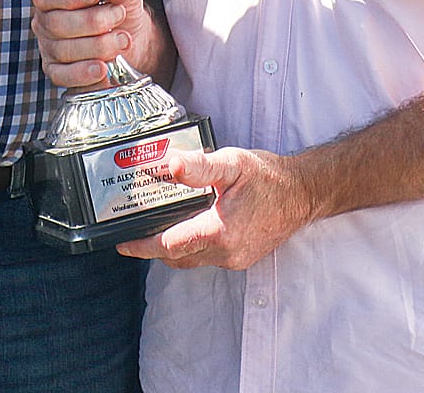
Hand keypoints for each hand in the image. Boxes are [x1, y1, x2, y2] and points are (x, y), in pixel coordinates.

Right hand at [29, 0, 164, 88]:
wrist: (132, 34)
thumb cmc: (119, 3)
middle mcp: (46, 19)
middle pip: (55, 23)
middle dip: (92, 21)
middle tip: (118, 15)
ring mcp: (49, 46)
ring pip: (62, 50)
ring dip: (98, 46)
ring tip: (122, 39)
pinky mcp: (58, 71)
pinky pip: (62, 76)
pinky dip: (83, 73)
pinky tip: (102, 68)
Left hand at [116, 145, 317, 270]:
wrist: (301, 194)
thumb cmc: (268, 177)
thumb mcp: (232, 163)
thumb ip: (199, 166)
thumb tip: (169, 166)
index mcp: (219, 232)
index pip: (170, 245)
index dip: (143, 245)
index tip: (122, 242)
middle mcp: (226, 253)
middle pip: (177, 256)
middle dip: (151, 247)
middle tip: (131, 231)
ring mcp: (235, 259)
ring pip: (191, 259)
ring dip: (171, 247)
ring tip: (152, 227)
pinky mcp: (241, 258)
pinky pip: (206, 257)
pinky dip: (190, 246)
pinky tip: (185, 226)